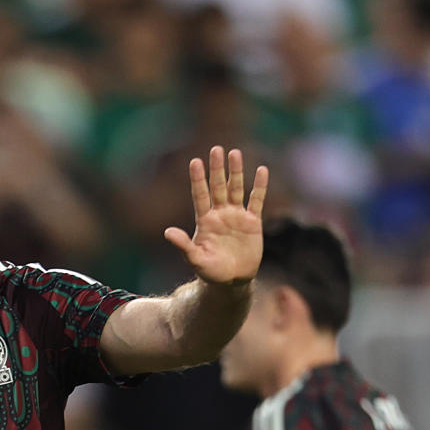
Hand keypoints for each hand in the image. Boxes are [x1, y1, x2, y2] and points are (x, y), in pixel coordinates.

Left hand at [165, 146, 268, 285]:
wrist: (232, 280)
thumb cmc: (210, 271)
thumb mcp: (195, 259)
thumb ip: (183, 245)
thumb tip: (167, 232)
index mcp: (204, 221)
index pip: (200, 195)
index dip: (198, 179)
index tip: (194, 161)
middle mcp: (219, 214)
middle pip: (218, 186)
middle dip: (217, 169)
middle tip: (216, 149)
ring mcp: (236, 216)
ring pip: (236, 189)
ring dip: (236, 172)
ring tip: (235, 153)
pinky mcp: (252, 222)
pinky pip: (256, 201)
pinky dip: (259, 186)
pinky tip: (262, 170)